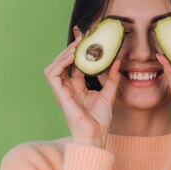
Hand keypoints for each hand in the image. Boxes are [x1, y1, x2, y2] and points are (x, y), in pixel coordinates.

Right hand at [43, 29, 121, 148]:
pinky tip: (73, 55)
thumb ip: (111, 77)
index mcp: (77, 86)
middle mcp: (67, 86)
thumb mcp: (109, 93)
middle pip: (65, 61)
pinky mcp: (59, 93)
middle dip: (72, 46)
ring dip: (65, 52)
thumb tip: (118, 59)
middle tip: (84, 34)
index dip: (80, 49)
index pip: (76, 63)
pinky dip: (61, 62)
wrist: (95, 135)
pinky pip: (52, 73)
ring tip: (78, 43)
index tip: (89, 36)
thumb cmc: (100, 120)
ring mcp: (61, 90)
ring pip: (55, 64)